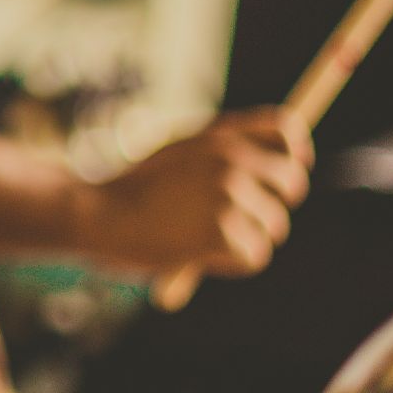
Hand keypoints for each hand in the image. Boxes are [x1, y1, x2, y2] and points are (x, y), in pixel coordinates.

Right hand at [76, 107, 311, 276]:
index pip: (287, 130)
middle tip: (241, 217)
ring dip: (246, 237)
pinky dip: (229, 262)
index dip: (294, 152)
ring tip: (200, 235)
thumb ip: (226, 147)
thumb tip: (281, 157)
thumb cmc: (135, 185)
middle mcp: (231, 161)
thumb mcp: (181, 149)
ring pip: (273, 226)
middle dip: (274, 203)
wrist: (98, 213)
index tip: (282, 173)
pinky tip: (196, 252)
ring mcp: (228, 197)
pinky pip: (253, 256)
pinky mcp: (222, 234)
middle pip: (292, 182)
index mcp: (222, 136)